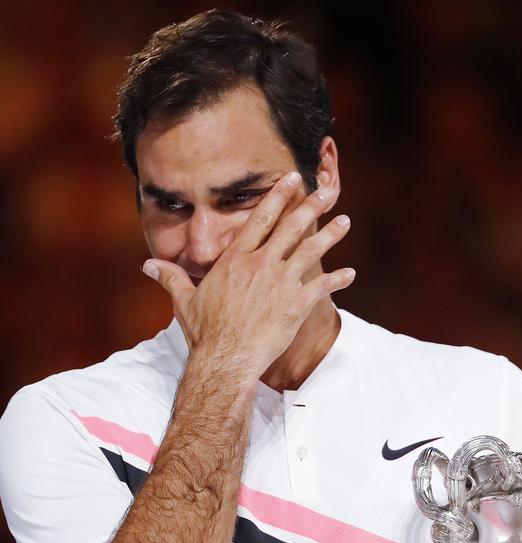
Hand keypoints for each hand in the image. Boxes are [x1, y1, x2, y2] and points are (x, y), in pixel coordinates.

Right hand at [142, 171, 354, 373]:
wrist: (225, 359)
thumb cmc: (204, 332)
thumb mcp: (184, 301)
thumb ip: (170, 277)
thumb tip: (146, 266)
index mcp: (236, 260)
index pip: (260, 219)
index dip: (278, 197)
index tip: (291, 180)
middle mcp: (261, 265)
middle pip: (291, 228)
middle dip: (310, 206)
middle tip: (326, 190)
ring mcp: (280, 284)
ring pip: (310, 251)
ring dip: (330, 235)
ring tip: (345, 221)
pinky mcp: (296, 305)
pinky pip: (321, 287)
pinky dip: (338, 280)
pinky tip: (350, 274)